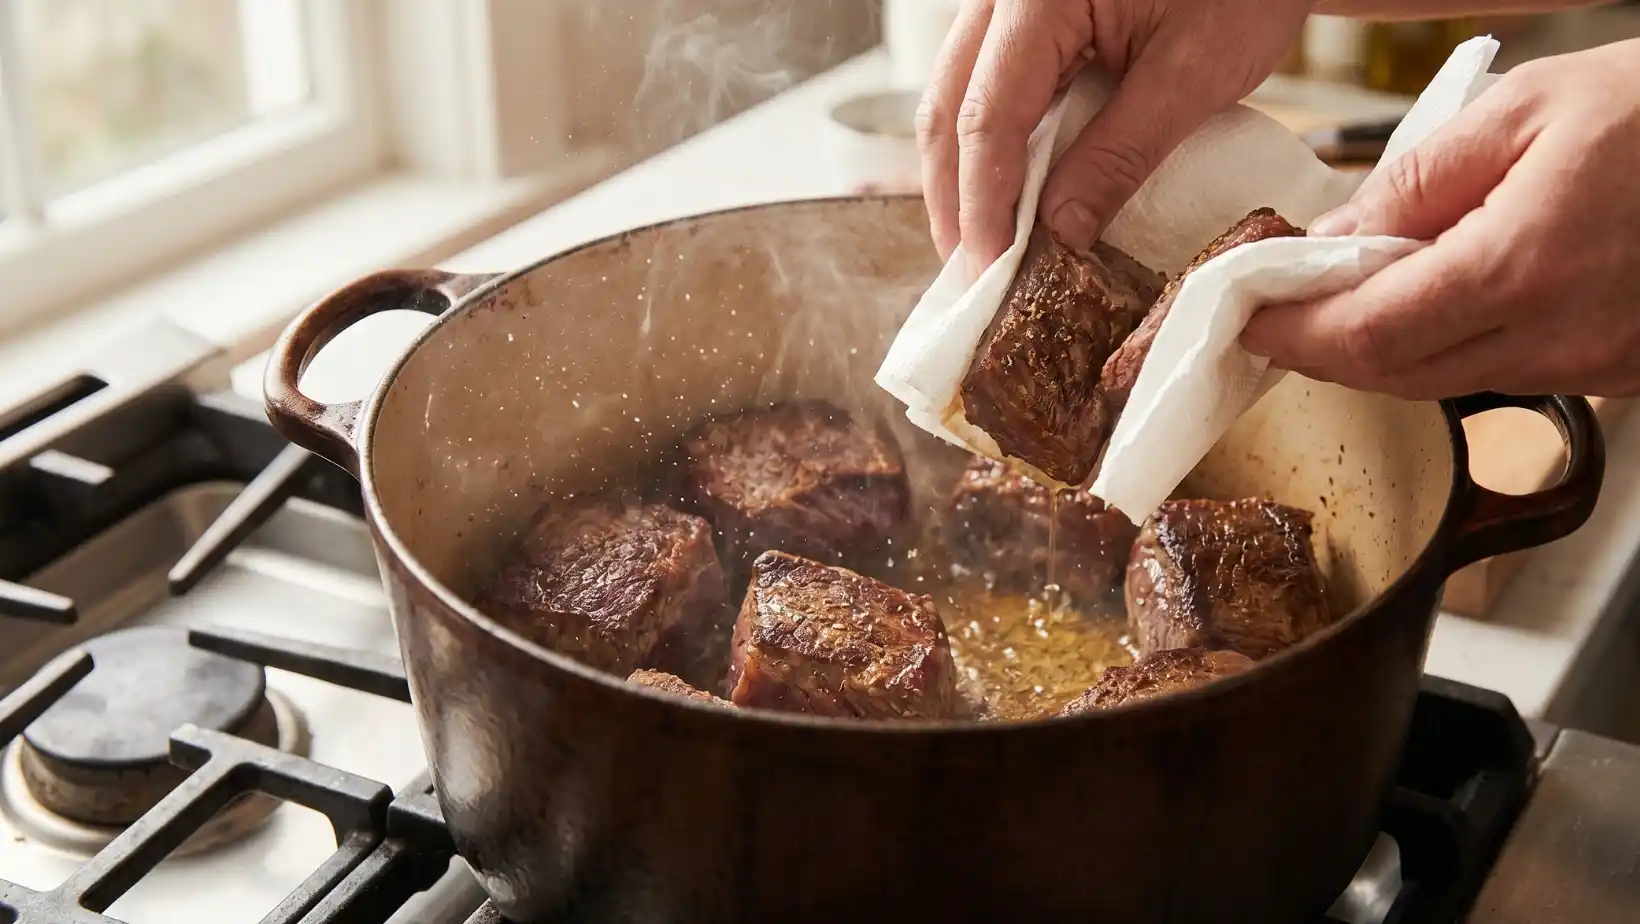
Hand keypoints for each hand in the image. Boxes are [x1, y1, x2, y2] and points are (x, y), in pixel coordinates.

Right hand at [915, 0, 1313, 270]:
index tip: (989, 268)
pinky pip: (985, 89)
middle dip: (955, 199)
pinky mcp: (1025, 22)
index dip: (983, 202)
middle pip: (947, 108)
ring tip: (983, 247)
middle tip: (973, 275)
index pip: (986, 115)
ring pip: (955, 100)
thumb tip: (1060, 232)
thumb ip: (1121, 153)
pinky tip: (1005, 196)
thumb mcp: (1192, 74)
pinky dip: (990, 148)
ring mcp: (1007, 5)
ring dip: (964, 178)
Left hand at [1242, 39, 1639, 399]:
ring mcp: (1595, 364)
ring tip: (1355, 294)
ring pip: (1447, 380)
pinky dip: (1453, 346)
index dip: (1295, 335)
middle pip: (1396, 375)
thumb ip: (1417, 181)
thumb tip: (1334, 238)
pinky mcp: (1620, 372)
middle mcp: (1559, 336)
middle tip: (1283, 311)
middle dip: (1325, 349)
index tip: (1250, 318)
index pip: (1368, 336)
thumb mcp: (1525, 110)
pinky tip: (1441, 300)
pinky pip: (1507, 373)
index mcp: (1523, 266)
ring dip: (1386, 349)